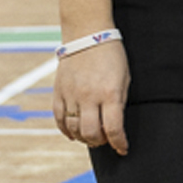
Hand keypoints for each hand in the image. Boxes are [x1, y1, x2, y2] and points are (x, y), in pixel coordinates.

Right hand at [50, 38, 129, 153]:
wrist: (87, 33)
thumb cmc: (111, 55)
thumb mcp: (124, 78)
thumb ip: (119, 102)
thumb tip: (115, 126)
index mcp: (109, 93)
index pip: (113, 129)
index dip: (119, 143)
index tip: (123, 148)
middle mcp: (89, 96)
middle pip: (91, 133)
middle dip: (101, 142)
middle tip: (105, 141)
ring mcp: (71, 94)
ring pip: (74, 129)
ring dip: (84, 138)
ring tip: (91, 136)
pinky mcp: (59, 91)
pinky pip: (59, 118)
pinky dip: (66, 130)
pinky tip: (73, 133)